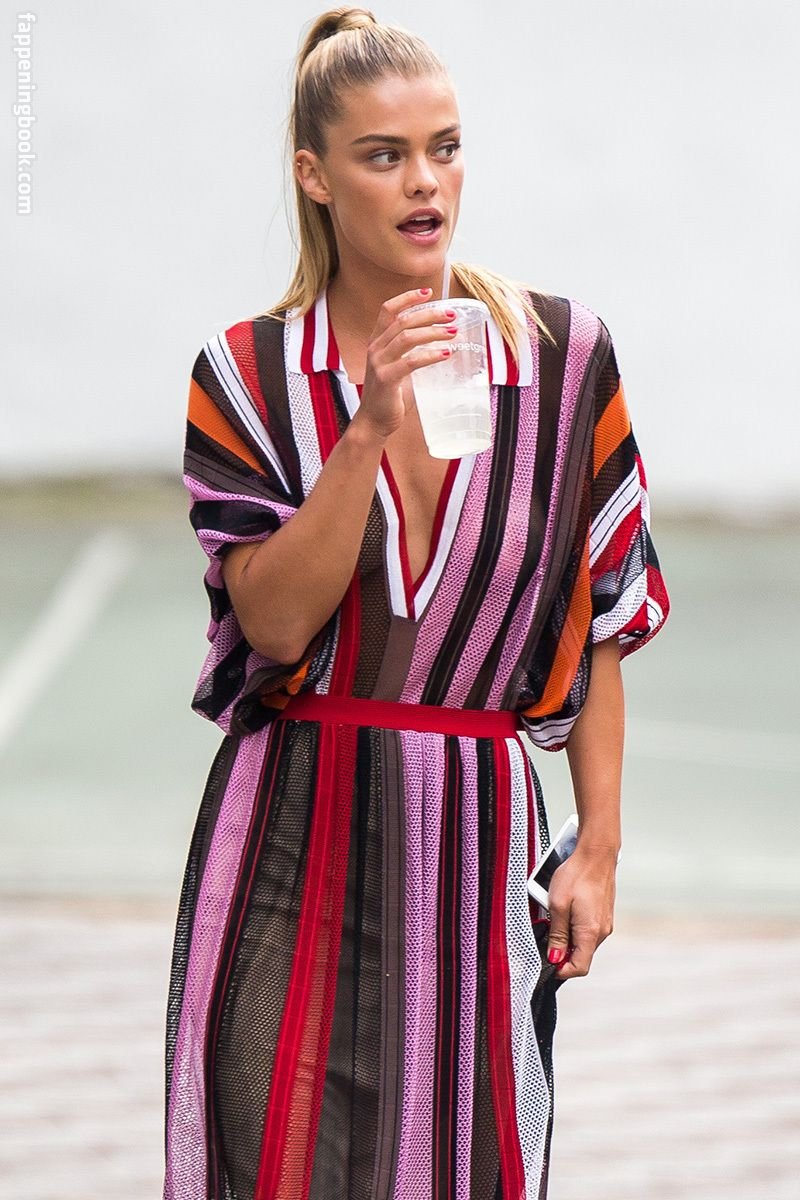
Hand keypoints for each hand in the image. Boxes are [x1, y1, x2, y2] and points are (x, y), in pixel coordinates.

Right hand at [354, 288, 458, 439]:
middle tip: (451, 315)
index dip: (407, 298)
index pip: (388, 310)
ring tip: (453, 333)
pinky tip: (445, 354)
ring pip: (407, 337)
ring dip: (433, 332)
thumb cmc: (390, 397)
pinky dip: (430, 355)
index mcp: (377, 342)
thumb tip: (445, 347)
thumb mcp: (399, 369)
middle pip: (403, 320)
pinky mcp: (386, 379)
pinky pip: (411, 361)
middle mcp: (375, 348)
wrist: (373, 422)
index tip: (428, 292)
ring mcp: (379, 363)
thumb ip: (414, 355)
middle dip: (429, 314)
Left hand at [545, 844, 616, 980]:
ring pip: (583, 942)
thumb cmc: (577, 875)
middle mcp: (602, 932)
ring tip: (554, 917)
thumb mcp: (557, 905)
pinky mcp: (603, 914)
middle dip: (562, 952)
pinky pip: (587, 929)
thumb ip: (557, 934)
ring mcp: (605, 923)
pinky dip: (574, 927)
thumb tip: (555, 958)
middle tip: (546, 935)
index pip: (579, 968)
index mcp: (591, 933)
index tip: (547, 962)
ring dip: (567, 937)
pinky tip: (565, 910)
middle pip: (581, 956)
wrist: (596, 853)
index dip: (561, 970)